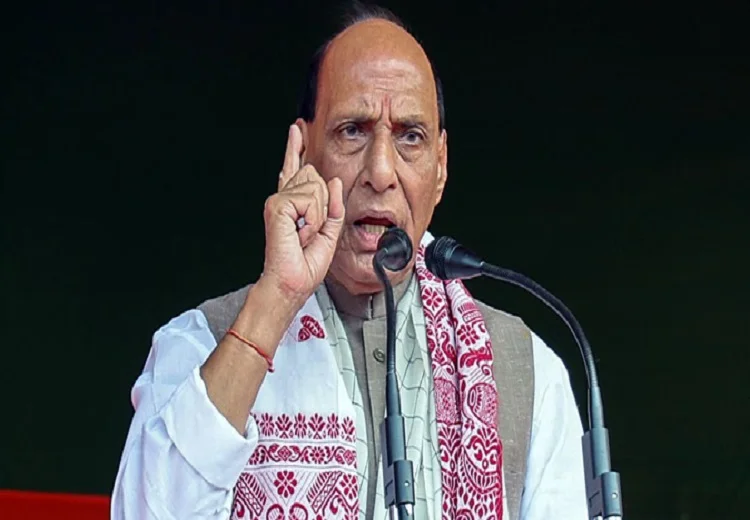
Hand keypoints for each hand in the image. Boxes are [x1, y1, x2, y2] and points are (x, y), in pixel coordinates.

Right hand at [260, 125, 344, 305]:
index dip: (296, 148)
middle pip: (314, 175)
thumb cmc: (305, 265)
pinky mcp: (277, 205)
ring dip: (319, 215)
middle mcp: (283, 199)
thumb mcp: (329, 233)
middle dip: (324, 204)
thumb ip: (333, 206)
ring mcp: (278, 201)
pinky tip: (300, 233)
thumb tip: (333, 181)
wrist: (292, 284)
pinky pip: (311, 200)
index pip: (295, 169)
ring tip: (304, 234)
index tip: (297, 129)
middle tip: (310, 231)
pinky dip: (313, 219)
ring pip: (315, 186)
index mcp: (293, 204)